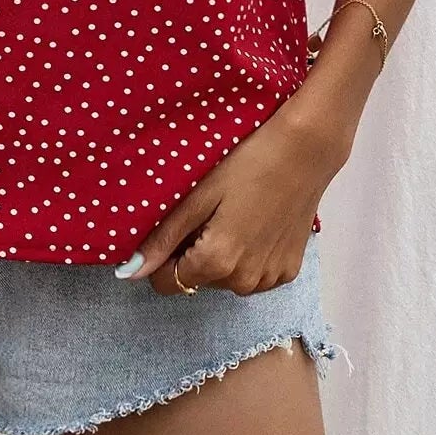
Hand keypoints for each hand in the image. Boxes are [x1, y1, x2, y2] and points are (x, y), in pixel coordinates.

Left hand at [117, 103, 346, 296]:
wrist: (305, 151)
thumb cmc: (246, 162)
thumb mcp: (199, 194)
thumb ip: (164, 237)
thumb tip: (130, 272)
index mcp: (216, 263)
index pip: (168, 283)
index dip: (163, 257)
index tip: (174, 227)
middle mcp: (243, 282)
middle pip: (197, 281)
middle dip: (193, 253)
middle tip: (207, 212)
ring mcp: (269, 280)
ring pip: (225, 279)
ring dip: (221, 257)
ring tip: (232, 214)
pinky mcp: (289, 272)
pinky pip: (253, 275)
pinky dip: (247, 256)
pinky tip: (254, 223)